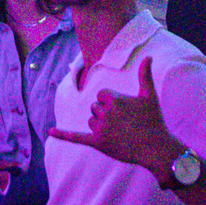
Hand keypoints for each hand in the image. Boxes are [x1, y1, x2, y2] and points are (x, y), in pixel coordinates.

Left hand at [48, 56, 182, 180]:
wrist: (156, 148)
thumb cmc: (154, 120)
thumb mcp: (149, 96)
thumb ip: (144, 75)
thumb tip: (148, 56)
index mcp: (114, 99)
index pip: (101, 95)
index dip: (112, 102)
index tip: (125, 111)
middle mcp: (105, 113)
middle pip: (95, 108)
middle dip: (106, 114)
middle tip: (124, 123)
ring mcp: (101, 129)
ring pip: (91, 121)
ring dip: (101, 125)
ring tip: (119, 132)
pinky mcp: (98, 143)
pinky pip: (76, 137)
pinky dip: (62, 134)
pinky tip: (49, 131)